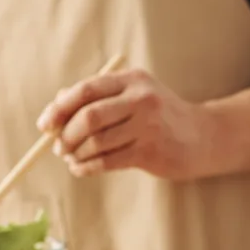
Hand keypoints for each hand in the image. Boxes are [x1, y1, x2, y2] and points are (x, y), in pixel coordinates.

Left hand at [37, 69, 212, 179]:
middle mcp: (141, 99)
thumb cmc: (161, 116)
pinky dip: (87, 167)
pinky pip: (108, 161)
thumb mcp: (135, 96)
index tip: (45, 124)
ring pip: (96, 142)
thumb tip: (56, 107)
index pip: (86, 90)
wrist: (204, 137)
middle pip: (88, 116)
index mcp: (132, 80)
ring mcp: (148, 126)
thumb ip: (100, 97)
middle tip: (58, 147)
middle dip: (66, 134)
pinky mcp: (151, 152)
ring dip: (76, 154)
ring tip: (71, 159)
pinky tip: (81, 169)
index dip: (59, 108)